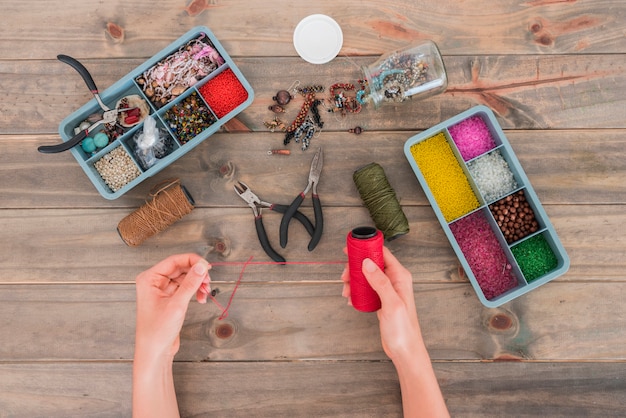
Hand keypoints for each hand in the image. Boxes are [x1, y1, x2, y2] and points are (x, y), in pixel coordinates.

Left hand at [135, 253, 211, 358]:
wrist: (154, 352)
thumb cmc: (157, 332)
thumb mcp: (177, 305)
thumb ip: (190, 283)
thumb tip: (201, 266)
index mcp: (149, 279)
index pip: (174, 261)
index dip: (192, 261)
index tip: (207, 266)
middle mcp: (154, 282)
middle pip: (180, 268)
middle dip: (196, 274)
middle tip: (208, 281)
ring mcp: (162, 291)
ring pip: (185, 278)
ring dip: (197, 283)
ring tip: (205, 292)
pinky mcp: (169, 299)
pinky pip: (185, 288)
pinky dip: (195, 291)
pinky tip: (201, 298)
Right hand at [341, 247, 422, 362]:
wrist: (404, 350)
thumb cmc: (404, 330)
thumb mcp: (391, 304)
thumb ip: (380, 282)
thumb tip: (368, 263)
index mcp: (400, 277)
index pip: (383, 254)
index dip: (366, 248)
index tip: (351, 249)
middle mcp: (394, 281)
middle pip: (371, 264)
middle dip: (355, 267)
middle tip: (345, 275)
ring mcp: (387, 290)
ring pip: (366, 276)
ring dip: (354, 280)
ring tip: (346, 289)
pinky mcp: (381, 299)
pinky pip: (366, 288)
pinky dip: (356, 291)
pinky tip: (351, 298)